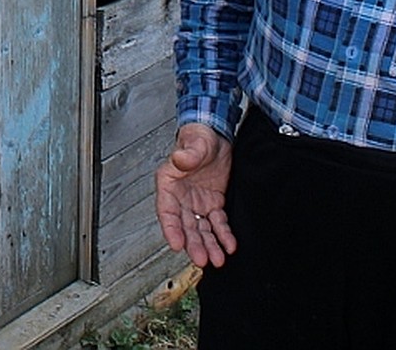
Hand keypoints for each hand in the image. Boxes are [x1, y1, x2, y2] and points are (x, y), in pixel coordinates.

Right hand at [155, 122, 236, 267]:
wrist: (216, 135)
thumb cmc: (199, 137)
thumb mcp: (195, 144)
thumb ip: (188, 154)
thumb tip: (180, 159)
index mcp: (169, 182)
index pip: (166, 210)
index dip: (170, 228)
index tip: (176, 244)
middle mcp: (181, 196)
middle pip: (185, 225)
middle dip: (193, 243)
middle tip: (202, 259)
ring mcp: (197, 202)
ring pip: (201, 228)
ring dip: (208, 244)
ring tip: (217, 259)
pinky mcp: (213, 203)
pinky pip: (218, 223)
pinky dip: (223, 235)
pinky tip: (229, 245)